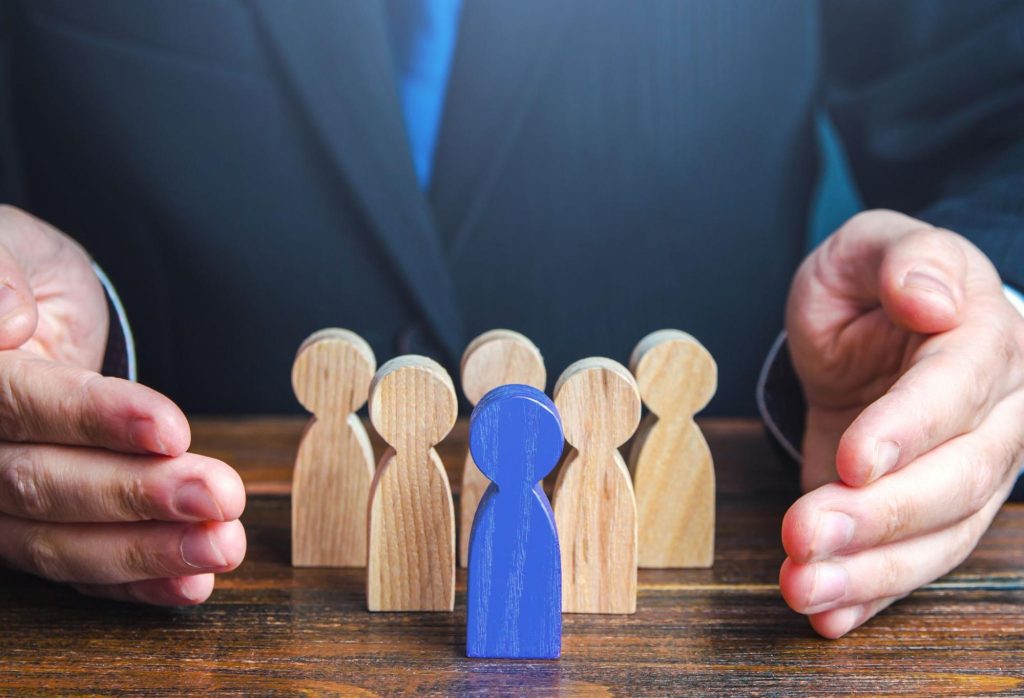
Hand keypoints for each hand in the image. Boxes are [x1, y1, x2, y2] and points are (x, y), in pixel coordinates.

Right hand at [0, 205, 245, 604]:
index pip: (24, 406)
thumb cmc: (19, 276)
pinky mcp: (31, 528)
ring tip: (223, 545)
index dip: (96, 420)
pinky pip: (76, 567)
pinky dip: (134, 583)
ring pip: (59, 541)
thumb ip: (0, 278)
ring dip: (147, 551)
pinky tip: (191, 584)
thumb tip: (8, 322)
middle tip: (221, 496)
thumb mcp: (11, 249)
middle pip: (43, 485)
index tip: (171, 428)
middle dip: (137, 496)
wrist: (21, 313)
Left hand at [780, 210, 1023, 637]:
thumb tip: (929, 298)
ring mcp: (970, 471)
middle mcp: (996, 414)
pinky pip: (916, 561)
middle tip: (805, 536)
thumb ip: (903, 259)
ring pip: (942, 534)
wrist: (881, 333)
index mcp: (984, 338)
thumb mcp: (872, 246)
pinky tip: (830, 616)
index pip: (958, 389)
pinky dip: (872, 595)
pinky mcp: (929, 512)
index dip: (910, 427)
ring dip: (872, 571)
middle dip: (880, 515)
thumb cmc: (875, 288)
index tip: (854, 460)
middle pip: (958, 477)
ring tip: (804, 588)